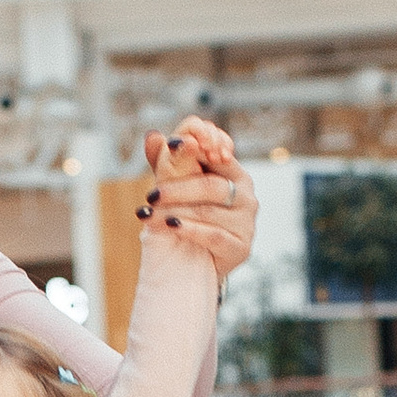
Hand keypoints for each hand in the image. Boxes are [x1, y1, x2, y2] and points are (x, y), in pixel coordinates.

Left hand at [138, 119, 254, 279]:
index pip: (219, 154)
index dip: (196, 150)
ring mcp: (246, 223)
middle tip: (151, 195)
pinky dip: (189, 229)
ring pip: (208, 212)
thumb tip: (152, 136)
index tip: (172, 148)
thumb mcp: (180, 185)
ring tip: (149, 215)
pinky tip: (170, 226)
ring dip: (175, 212)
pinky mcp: (241, 247)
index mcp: (236, 174)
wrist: (199, 260)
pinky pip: (213, 235)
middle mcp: (247, 196)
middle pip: (211, 186)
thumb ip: (168, 161)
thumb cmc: (191, 214)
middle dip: (178, 189)